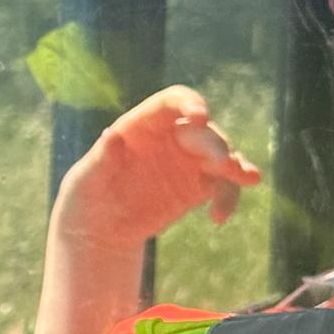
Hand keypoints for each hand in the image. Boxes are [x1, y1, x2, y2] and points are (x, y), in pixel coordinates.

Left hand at [51, 87, 259, 253]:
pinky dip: (228, 197)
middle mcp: (170, 137)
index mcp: (141, 126)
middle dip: (216, 145)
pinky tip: (219, 217)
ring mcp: (187, 161)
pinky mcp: (198, 186)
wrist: (99, 230)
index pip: (171, 103)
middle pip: (202, 132)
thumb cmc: (86, 198)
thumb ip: (101, 159)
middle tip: (224, 165)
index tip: (201, 116)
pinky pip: (223, 185)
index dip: (189, 103)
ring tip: (248, 178)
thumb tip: (112, 135)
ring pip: (221, 155)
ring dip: (235, 165)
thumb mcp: (86, 181)